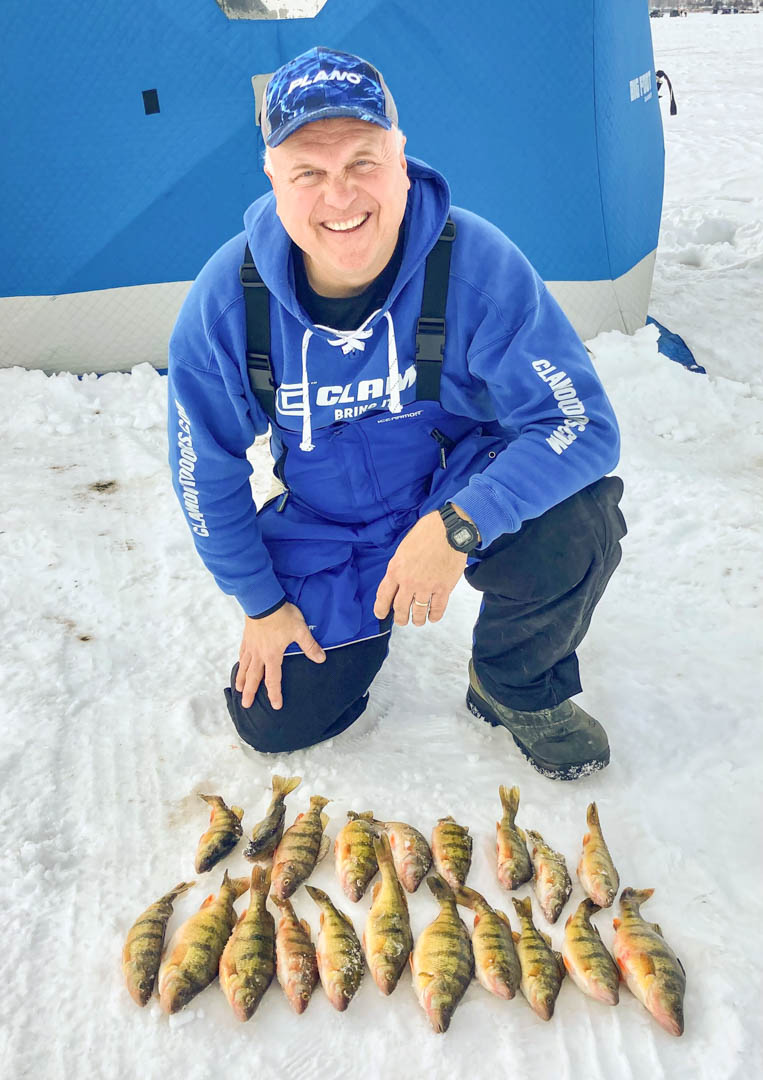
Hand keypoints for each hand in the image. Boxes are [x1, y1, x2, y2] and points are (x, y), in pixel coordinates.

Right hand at [236, 602, 325, 709]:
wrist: (263, 600)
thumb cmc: (282, 615)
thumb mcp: (300, 630)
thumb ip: (309, 646)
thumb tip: (321, 658)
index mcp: (272, 656)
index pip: (273, 679)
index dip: (274, 694)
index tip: (275, 705)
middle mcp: (259, 654)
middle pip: (254, 677)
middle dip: (250, 692)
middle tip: (246, 705)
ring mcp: (251, 646)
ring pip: (245, 667)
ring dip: (242, 680)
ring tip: (239, 690)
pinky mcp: (247, 637)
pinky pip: (242, 653)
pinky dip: (240, 662)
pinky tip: (239, 665)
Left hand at [373, 510, 468, 626]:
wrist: (448, 529)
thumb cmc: (425, 533)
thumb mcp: (403, 549)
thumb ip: (398, 568)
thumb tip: (397, 582)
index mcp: (395, 570)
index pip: (383, 596)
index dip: (380, 608)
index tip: (381, 614)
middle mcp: (409, 581)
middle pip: (400, 608)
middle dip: (400, 618)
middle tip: (401, 621)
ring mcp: (426, 586)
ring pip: (418, 612)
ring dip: (417, 620)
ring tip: (418, 621)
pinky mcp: (443, 588)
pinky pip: (437, 608)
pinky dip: (434, 616)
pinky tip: (433, 617)